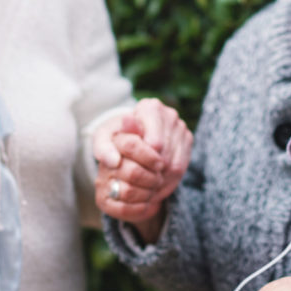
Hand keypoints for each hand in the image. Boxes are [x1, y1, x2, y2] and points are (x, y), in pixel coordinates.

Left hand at [93, 99, 190, 241]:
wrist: (130, 134)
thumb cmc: (116, 136)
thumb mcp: (103, 139)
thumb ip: (103, 147)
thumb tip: (114, 162)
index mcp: (150, 108)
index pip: (154, 143)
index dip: (143, 160)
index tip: (132, 166)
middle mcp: (169, 115)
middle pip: (165, 154)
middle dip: (150, 171)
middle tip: (137, 180)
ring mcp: (181, 127)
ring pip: (175, 162)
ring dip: (159, 177)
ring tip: (143, 182)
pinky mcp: (187, 139)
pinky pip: (182, 165)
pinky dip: (168, 177)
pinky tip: (154, 178)